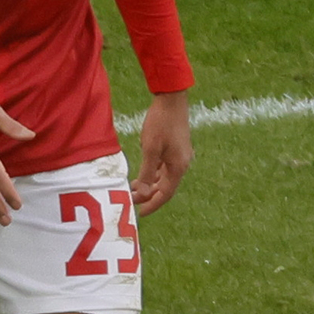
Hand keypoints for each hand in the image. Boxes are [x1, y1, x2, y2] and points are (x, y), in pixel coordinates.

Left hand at [128, 92, 193, 213]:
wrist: (171, 99)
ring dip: (150, 184)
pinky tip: (143, 173)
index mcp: (178, 167)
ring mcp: (180, 156)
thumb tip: (142, 193)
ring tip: (134, 188)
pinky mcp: (175, 148)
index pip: (165, 194)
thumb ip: (147, 173)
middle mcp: (181, 164)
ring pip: (164, 177)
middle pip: (165, 187)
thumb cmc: (161, 123)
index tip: (140, 213)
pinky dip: (153, 173)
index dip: (152, 204)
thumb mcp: (150, 149)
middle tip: (132, 200)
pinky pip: (164, 167)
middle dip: (149, 195)